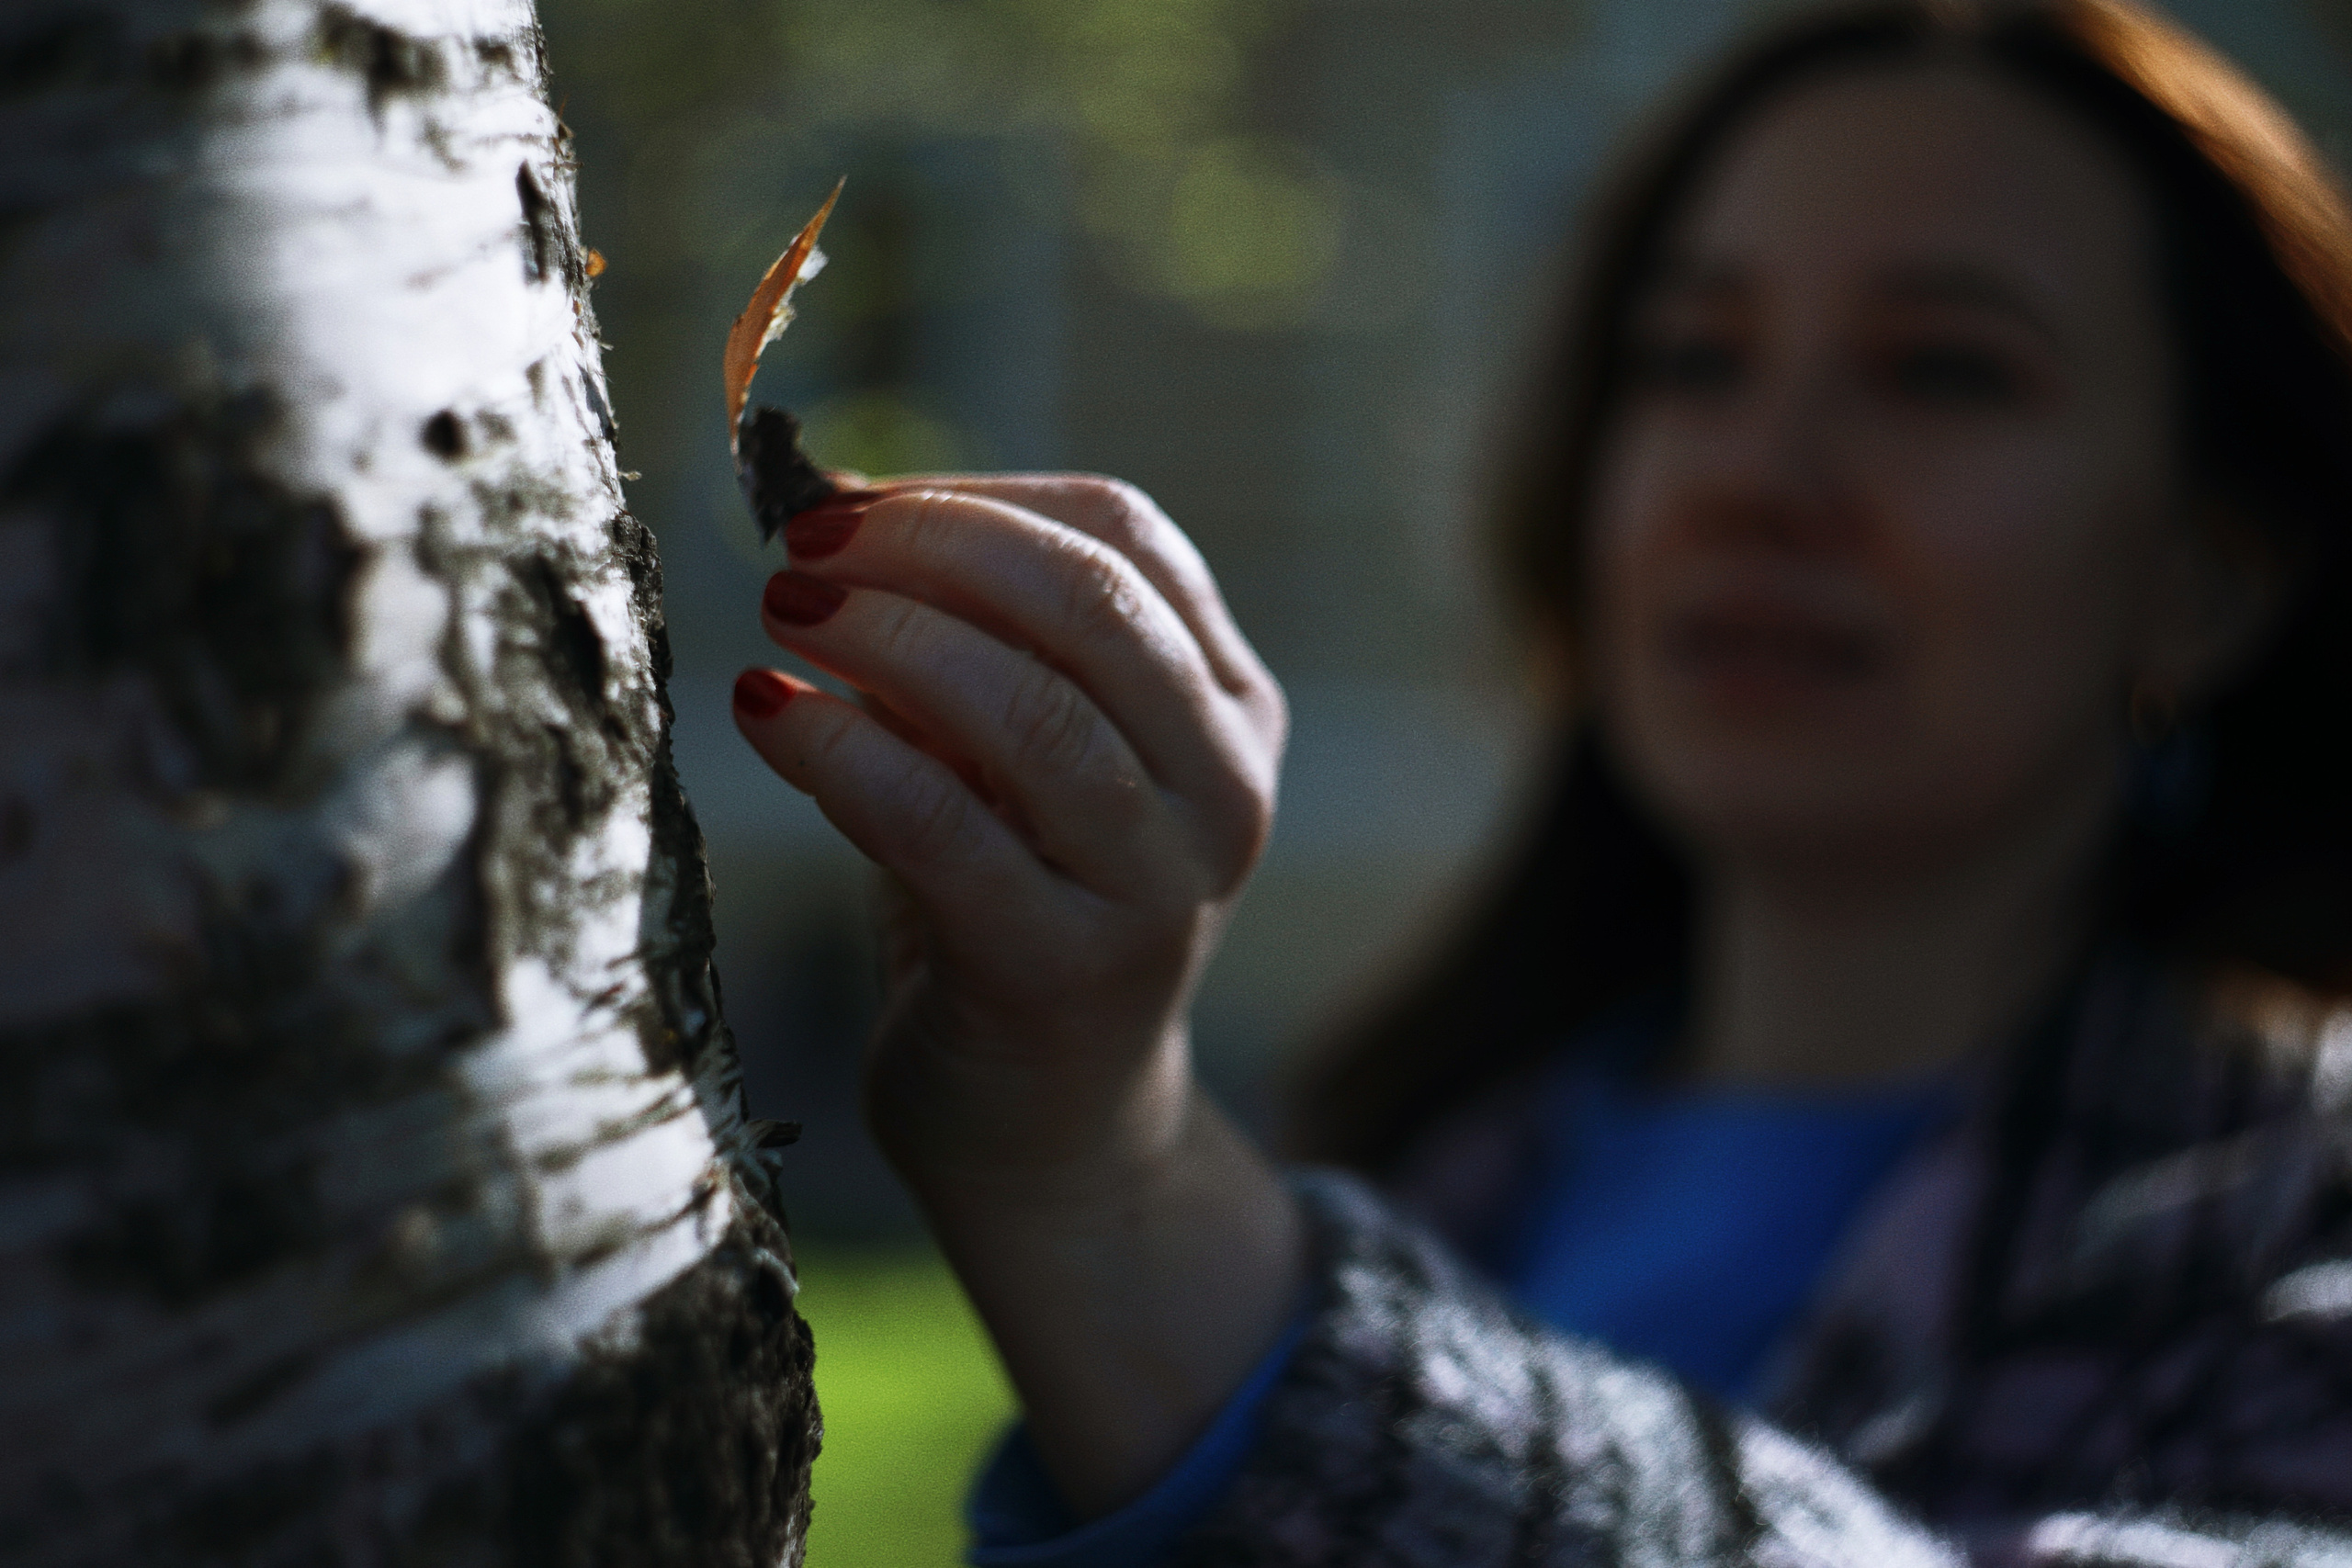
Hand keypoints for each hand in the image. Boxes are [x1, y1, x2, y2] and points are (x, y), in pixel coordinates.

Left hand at [732, 473, 1282, 1199]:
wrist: (1048, 1126)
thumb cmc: (1013, 902)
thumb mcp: (1015, 754)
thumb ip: (966, 638)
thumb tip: (831, 501)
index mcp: (1231, 706)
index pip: (1128, 536)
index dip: (978, 498)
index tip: (855, 502)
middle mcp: (1225, 790)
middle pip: (1096, 604)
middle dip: (933, 549)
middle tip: (804, 549)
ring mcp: (1159, 887)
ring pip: (1034, 711)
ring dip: (888, 637)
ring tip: (784, 614)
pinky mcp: (1066, 973)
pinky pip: (940, 825)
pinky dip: (840, 752)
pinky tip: (766, 713)